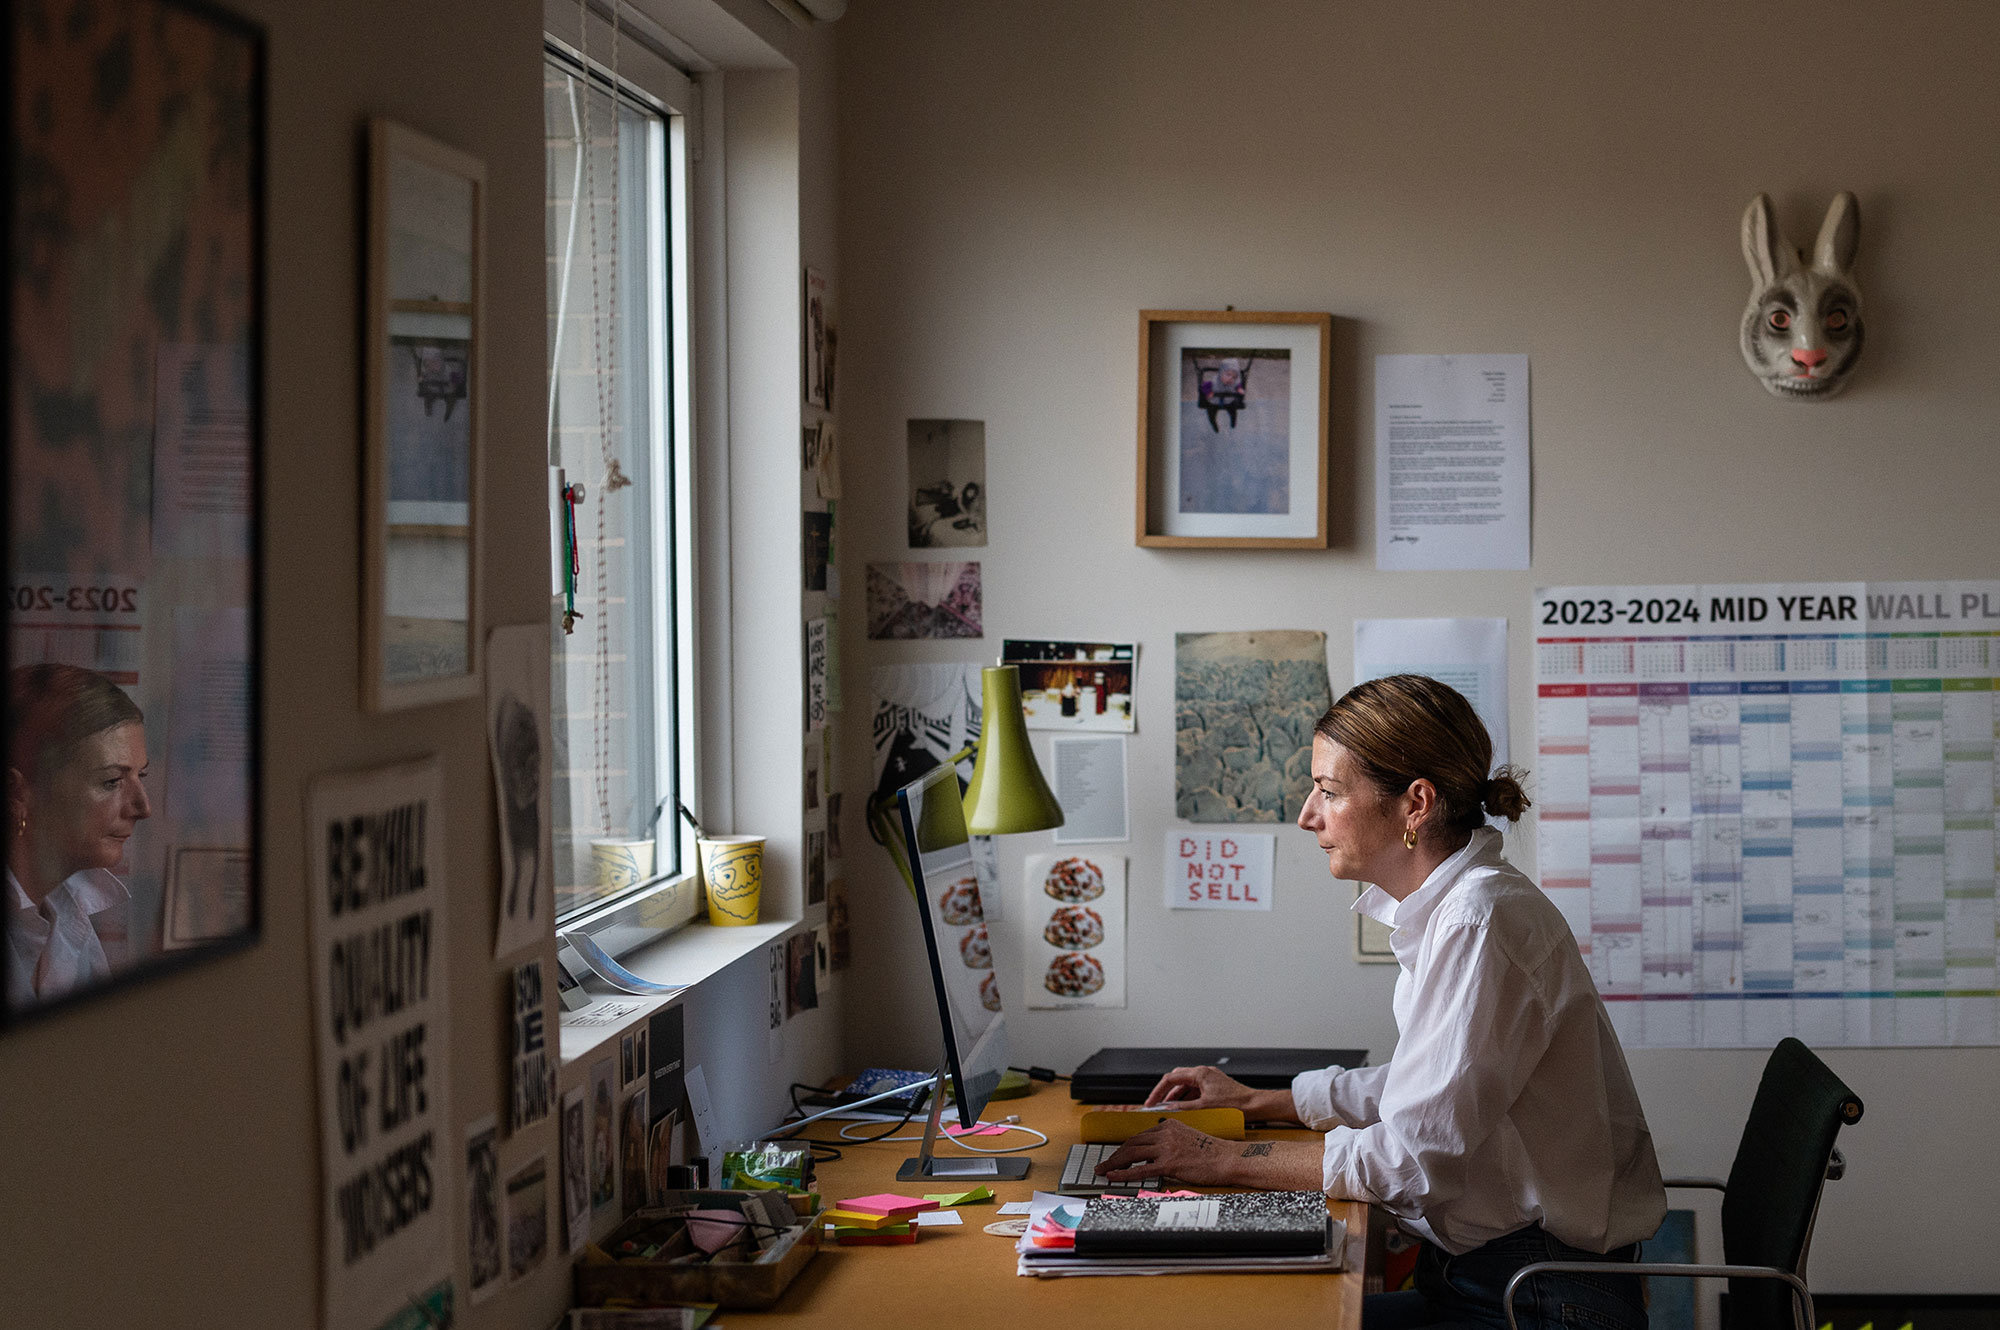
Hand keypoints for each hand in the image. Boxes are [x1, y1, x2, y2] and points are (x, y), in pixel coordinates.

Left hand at [1095, 1120, 1237, 1186]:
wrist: (1228, 1159)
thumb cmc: (1212, 1153)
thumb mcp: (1187, 1139)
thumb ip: (1170, 1143)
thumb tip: (1154, 1156)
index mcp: (1169, 1125)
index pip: (1140, 1136)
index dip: (1125, 1147)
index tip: (1116, 1155)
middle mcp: (1165, 1133)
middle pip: (1132, 1142)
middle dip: (1115, 1154)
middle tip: (1103, 1163)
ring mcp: (1167, 1148)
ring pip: (1132, 1153)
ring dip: (1114, 1163)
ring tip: (1103, 1170)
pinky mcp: (1169, 1163)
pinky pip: (1141, 1169)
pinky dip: (1123, 1173)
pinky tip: (1114, 1176)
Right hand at [1141, 1064, 1254, 1109]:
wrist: (1254, 1106)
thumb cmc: (1235, 1104)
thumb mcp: (1204, 1108)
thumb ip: (1183, 1107)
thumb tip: (1167, 1109)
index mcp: (1200, 1073)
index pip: (1171, 1079)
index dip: (1158, 1091)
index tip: (1150, 1102)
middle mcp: (1204, 1073)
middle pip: (1177, 1079)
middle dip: (1165, 1092)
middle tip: (1156, 1104)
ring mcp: (1210, 1079)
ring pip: (1186, 1086)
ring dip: (1176, 1097)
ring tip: (1168, 1109)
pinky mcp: (1215, 1087)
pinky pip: (1195, 1091)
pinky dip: (1187, 1099)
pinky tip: (1184, 1109)